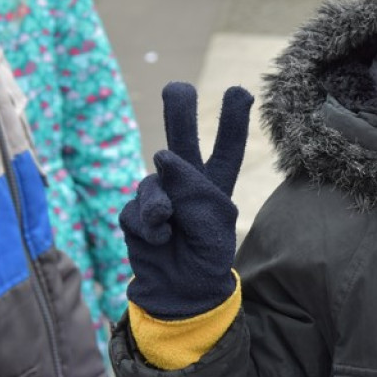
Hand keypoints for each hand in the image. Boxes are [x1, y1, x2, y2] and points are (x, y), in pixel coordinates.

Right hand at [120, 82, 253, 318]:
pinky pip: (136, 209)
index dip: (232, 121)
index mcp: (216, 185)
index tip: (241, 90)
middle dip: (179, 111)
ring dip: (160, 204)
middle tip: (178, 87)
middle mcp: (186, 182)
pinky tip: (158, 240)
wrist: (179, 289)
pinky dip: (147, 226)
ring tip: (170, 228)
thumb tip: (162, 155)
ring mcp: (159, 194)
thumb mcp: (214, 225)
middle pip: (182, 140)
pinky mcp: (135, 210)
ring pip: (153, 180)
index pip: (227, 148)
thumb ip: (194, 189)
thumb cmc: (206, 257)